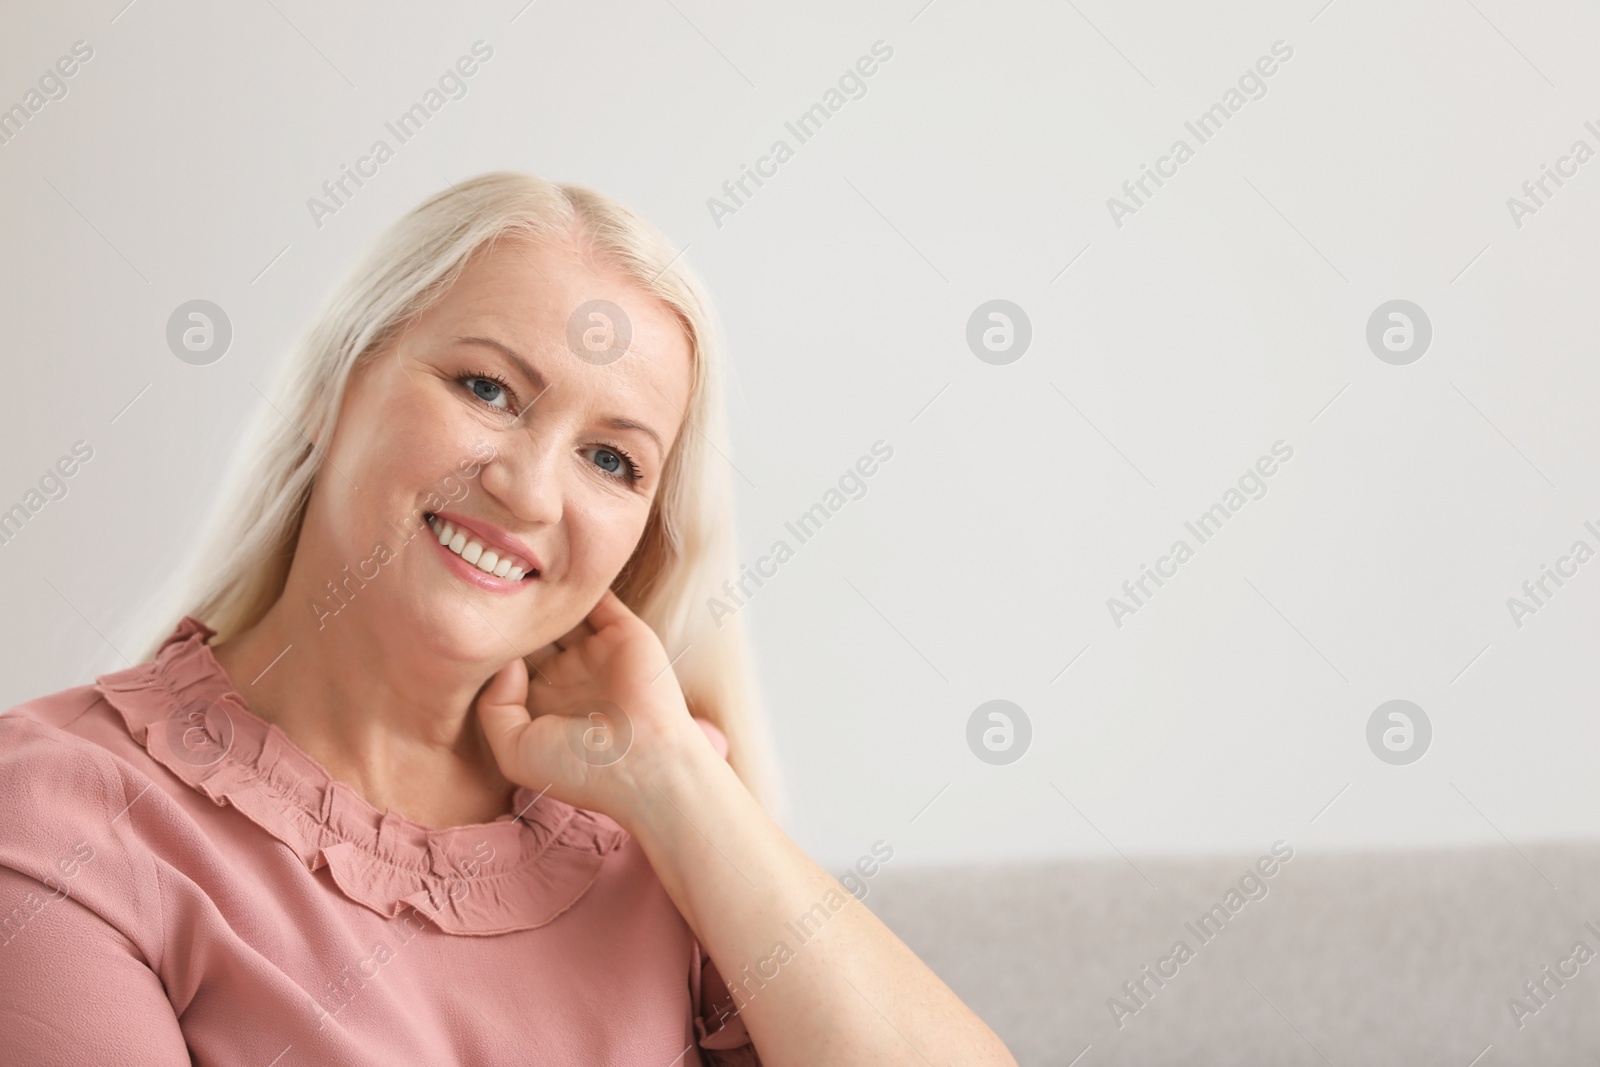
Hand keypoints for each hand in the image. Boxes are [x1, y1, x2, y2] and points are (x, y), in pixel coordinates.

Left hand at [474, 588, 708, 823]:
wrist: (643, 760)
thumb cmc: (579, 766)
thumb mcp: (514, 750)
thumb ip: (493, 705)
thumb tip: (503, 659)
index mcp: (542, 703)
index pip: (508, 663)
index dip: (488, 646)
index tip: (466, 626)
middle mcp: (568, 675)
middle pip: (532, 633)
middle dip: (513, 614)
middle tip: (487, 589)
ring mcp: (596, 652)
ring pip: (563, 613)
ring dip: (545, 594)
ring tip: (519, 571)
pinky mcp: (624, 633)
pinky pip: (599, 599)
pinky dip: (582, 583)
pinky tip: (556, 568)